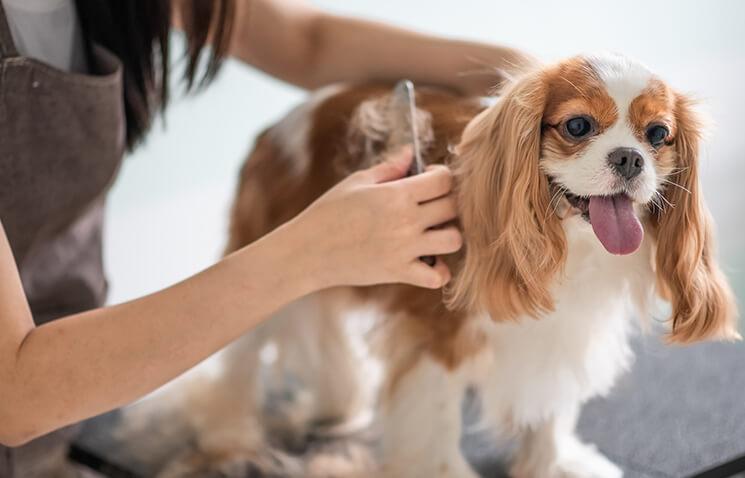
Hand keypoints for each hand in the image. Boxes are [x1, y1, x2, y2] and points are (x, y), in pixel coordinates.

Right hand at [289, 146, 461, 288]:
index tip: (428, 179)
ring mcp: (405, 249)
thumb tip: (411, 153)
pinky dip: (439, 270)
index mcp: (396, 195)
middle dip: (446, 202)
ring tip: (432, 232)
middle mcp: (406, 221)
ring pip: (454, 240)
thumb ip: (389, 168)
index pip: (443, 180)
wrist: (308, 251)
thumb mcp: (357, 183)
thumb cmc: (328, 212)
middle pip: (453, 207)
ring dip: (448, 234)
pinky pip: (437, 276)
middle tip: (431, 205)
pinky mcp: (399, 273)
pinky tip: (427, 260)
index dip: (441, 175)